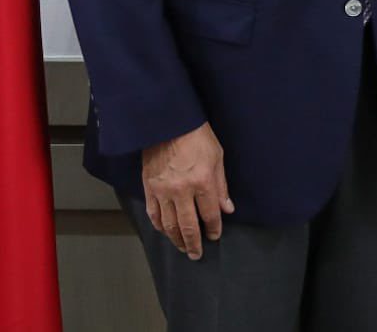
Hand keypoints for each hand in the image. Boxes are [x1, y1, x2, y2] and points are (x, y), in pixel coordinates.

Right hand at [141, 122, 233, 259]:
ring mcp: (163, 190)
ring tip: (182, 247)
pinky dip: (158, 226)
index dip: (213, 229)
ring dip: (176, 239)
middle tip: (196, 254)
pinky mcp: (149, 187)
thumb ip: (221, 186)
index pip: (210, 215)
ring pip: (169, 224)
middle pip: (188, 226)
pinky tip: (164, 232)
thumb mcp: (217, 157)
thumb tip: (227, 209)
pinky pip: (153, 213)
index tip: (214, 236)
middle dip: (194, 243)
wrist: (168, 121)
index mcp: (202, 182)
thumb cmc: (197, 136)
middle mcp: (182, 191)